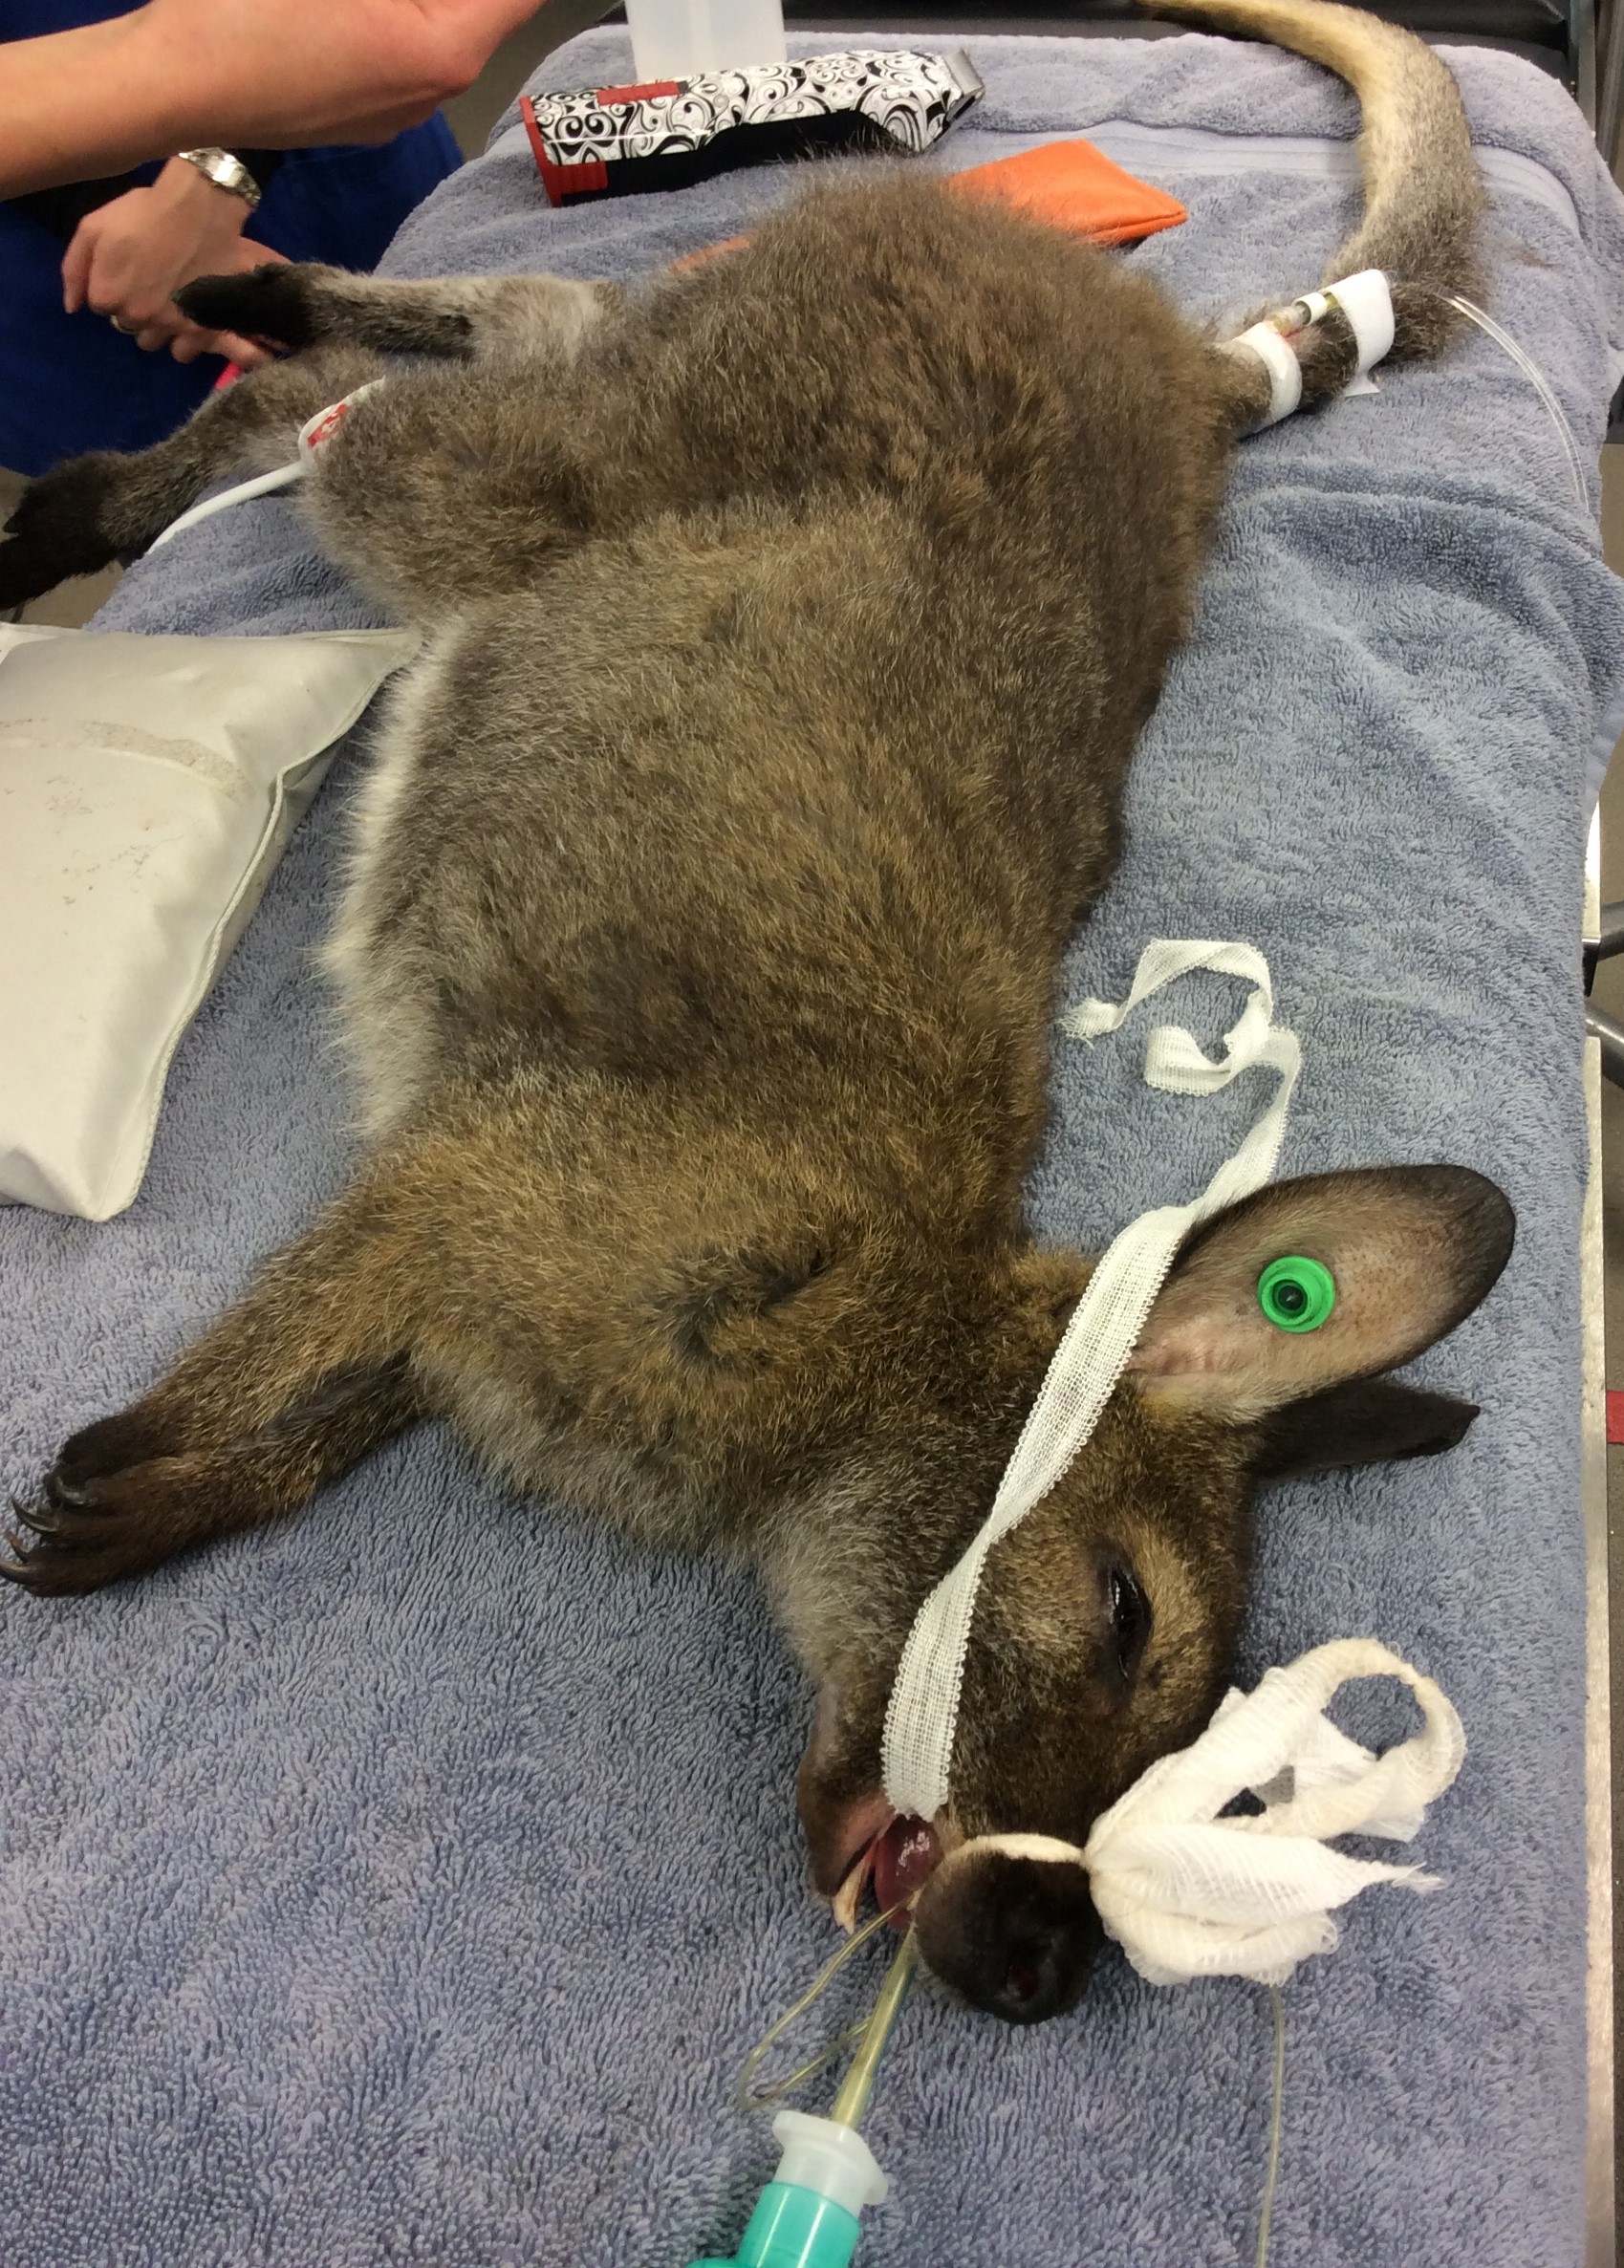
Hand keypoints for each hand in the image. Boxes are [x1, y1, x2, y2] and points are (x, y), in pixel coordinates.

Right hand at [3, 0, 543, 194]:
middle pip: (474, 6)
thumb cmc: (245, 14)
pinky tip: (350, 6)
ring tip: (358, 3)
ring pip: (432, 24)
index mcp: (444, 50)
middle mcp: (432, 92)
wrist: (169, 84)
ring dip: (425, 1)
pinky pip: (393, 46)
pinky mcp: (357, 110)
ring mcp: (395, 109)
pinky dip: (392, 13)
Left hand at [61, 156, 284, 364]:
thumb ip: (75, 268)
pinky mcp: (200, 329)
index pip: (101, 305)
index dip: (112, 286)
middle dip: (133, 306)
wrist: (202, 208)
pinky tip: (184, 321)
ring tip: (167, 302)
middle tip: (149, 281)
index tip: (126, 269)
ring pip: (152, 340)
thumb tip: (72, 307)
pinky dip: (181, 341)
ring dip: (154, 326)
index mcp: (107, 294)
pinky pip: (182, 353)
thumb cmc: (145, 211)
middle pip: (127, 323)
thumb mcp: (94, 227)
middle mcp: (136, 316)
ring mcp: (169, 325)